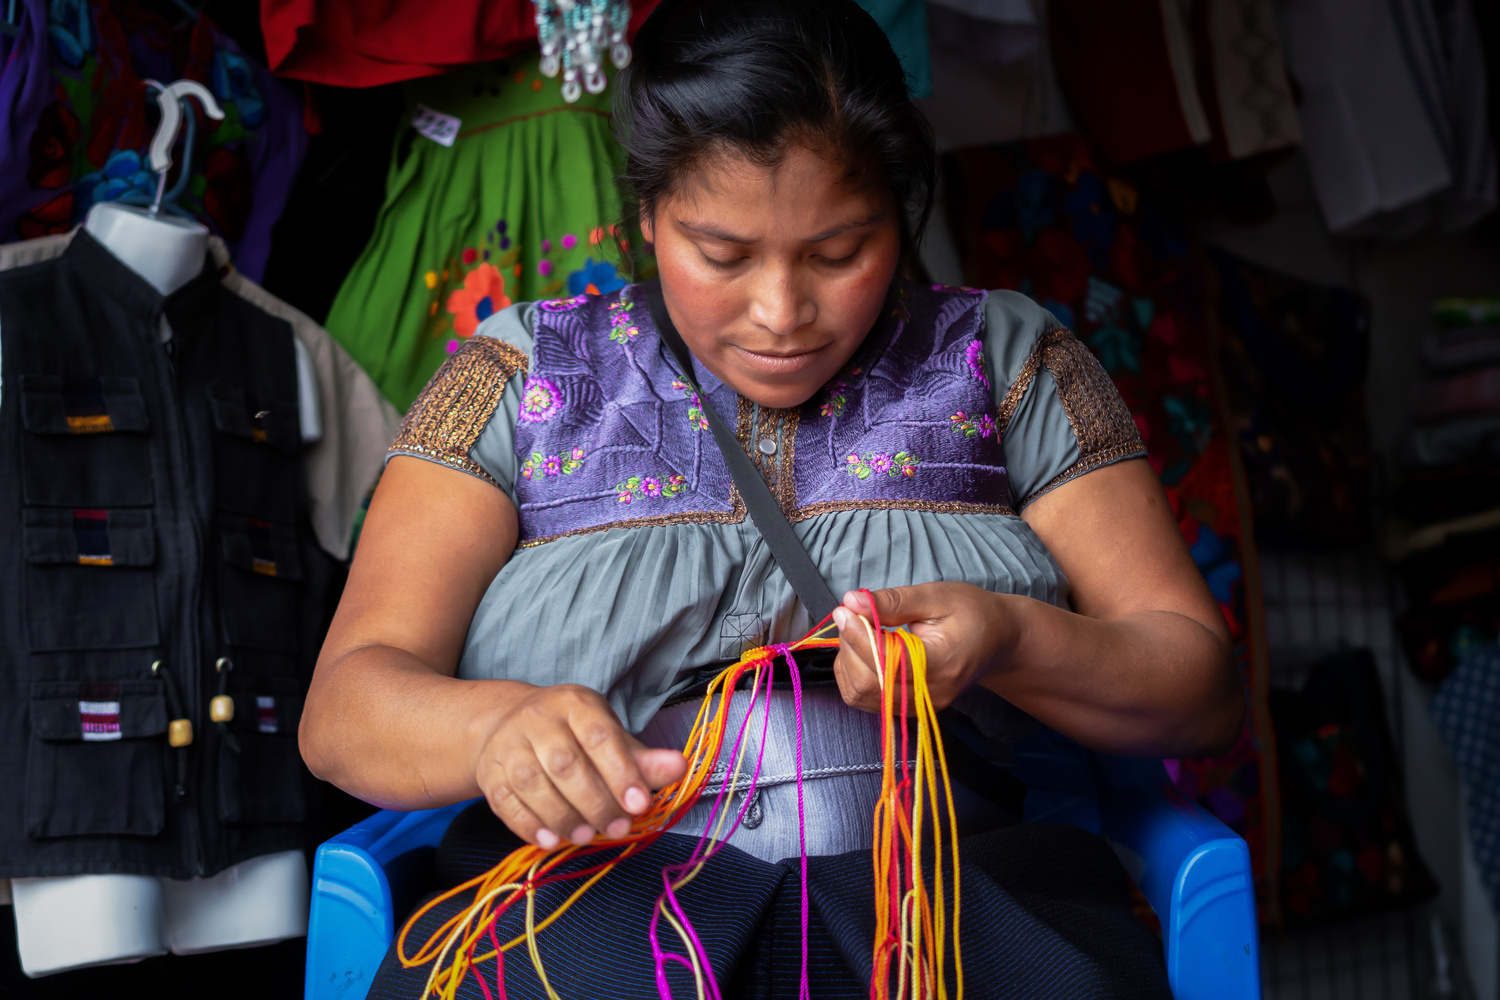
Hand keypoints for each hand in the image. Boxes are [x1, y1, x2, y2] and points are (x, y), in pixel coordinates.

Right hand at [475, 684, 686, 848]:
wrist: (509, 724)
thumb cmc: (573, 735)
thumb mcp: (609, 736)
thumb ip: (641, 758)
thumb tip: (680, 767)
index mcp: (575, 703)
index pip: (599, 736)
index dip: (621, 772)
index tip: (639, 805)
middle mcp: (538, 718)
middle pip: (565, 763)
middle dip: (595, 801)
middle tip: (616, 828)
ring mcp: (508, 744)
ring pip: (533, 783)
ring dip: (562, 816)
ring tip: (585, 836)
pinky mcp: (489, 773)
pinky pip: (505, 802)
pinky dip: (528, 825)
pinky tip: (550, 840)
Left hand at [831, 583, 1022, 712]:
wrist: (998, 641)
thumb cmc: (973, 614)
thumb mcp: (936, 597)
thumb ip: (893, 601)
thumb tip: (851, 602)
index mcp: (941, 664)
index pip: (884, 658)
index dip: (856, 633)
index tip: (845, 609)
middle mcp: (930, 693)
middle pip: (867, 683)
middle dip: (849, 646)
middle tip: (852, 617)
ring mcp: (920, 706)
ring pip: (860, 695)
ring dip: (848, 661)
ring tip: (860, 632)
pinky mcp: (909, 709)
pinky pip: (867, 700)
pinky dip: (854, 674)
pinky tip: (864, 650)